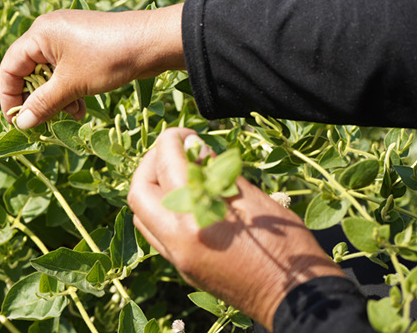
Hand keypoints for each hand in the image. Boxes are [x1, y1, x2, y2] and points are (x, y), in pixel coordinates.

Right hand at [0, 4, 185, 128]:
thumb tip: (21, 124)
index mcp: (40, 34)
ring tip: (71, 115)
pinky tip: (81, 108)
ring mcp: (69, 38)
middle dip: (37, 99)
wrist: (153, 42)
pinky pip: (67, 71)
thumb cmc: (108, 58)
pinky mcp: (85, 46)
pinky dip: (70, 90)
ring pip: (50, 75)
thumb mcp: (72, 84)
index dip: (9, 96)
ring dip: (56, 98)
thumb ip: (43, 104)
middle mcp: (50, 32)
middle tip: (44, 121)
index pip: (10, 67)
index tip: (16, 121)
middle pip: (29, 71)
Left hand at [127, 128, 344, 330]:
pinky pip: (156, 233)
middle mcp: (177, 240)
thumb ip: (217, 172)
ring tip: (180, 173)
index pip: (167, 165)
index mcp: (197, 218)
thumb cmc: (287, 249)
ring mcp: (177, 258)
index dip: (172, 140)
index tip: (186, 134)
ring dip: (153, 187)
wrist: (296, 301)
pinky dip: (161, 209)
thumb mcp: (254, 200)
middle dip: (151, 163)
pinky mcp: (182, 268)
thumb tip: (194, 148)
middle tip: (176, 151)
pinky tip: (186, 199)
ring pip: (142, 214)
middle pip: (139, 191)